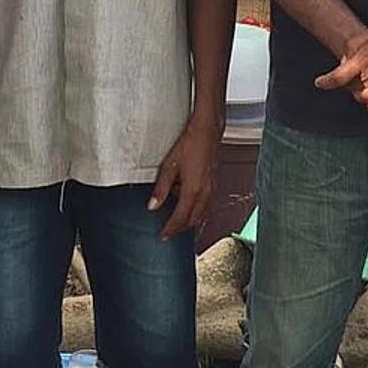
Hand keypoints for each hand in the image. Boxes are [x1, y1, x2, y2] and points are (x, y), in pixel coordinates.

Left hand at [149, 115, 221, 238]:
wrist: (207, 131)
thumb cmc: (190, 144)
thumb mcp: (169, 166)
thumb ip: (161, 188)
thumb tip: (152, 205)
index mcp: (193, 190)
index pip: (180, 218)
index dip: (170, 229)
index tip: (162, 235)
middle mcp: (205, 193)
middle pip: (192, 220)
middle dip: (180, 228)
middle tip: (168, 231)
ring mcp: (212, 189)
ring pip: (201, 214)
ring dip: (189, 221)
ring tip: (176, 221)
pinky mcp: (214, 184)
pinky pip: (206, 205)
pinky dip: (196, 210)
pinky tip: (188, 203)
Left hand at [315, 16, 367, 115]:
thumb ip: (353, 45)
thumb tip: (343, 61)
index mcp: (366, 58)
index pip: (340, 75)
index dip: (327, 81)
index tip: (319, 83)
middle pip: (352, 89)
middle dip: (351, 84)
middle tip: (356, 77)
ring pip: (364, 100)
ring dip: (361, 94)